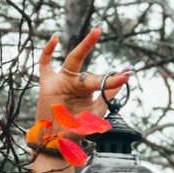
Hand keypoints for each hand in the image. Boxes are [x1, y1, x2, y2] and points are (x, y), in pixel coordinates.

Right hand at [34, 24, 125, 153]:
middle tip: (100, 29)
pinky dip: (48, 51)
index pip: (101, 79)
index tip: (128, 74)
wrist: (56, 143)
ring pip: (72, 60)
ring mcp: (61, 81)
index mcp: (87, 89)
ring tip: (97, 32)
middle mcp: (74, 82)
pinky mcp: (47, 83)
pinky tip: (56, 38)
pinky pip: (45, 64)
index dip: (114, 79)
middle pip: (86, 63)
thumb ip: (108, 96)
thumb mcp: (97, 114)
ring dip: (84, 46)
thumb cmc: (76, 129)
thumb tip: (122, 79)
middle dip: (91, 45)